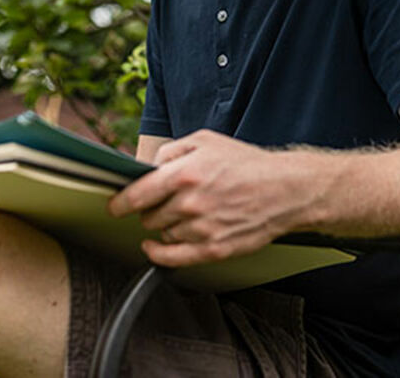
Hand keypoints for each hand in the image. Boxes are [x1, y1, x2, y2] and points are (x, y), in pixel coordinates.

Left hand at [106, 130, 319, 267]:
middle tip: (164, 203)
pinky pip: (172, 258)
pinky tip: (155, 247)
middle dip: (150, 210)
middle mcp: (190, 203)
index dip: (120, 202)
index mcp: (185, 174)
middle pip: (149, 216)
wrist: (285, 190)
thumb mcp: (206, 140)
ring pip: (162, 234)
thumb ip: (171, 151)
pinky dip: (158, 254)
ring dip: (165, 226)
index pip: (138, 194)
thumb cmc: (247, 164)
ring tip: (185, 214)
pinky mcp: (213, 249)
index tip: (114, 206)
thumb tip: (148, 168)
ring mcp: (201, 229)